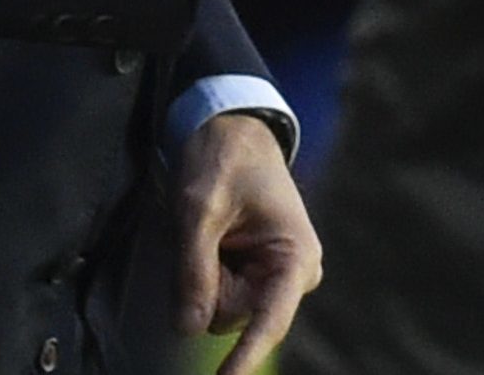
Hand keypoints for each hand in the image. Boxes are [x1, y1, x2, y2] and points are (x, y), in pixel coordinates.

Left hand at [176, 113, 321, 374]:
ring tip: (212, 229)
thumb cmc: (222, 160)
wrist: (233, 130)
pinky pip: (220, 295)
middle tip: (204, 231)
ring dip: (203, 275)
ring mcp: (277, 278)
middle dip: (206, 284)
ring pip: (221, 309)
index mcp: (295, 257)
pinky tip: (214, 239)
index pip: (268, 322)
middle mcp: (294, 274)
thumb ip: (194, 270)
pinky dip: (206, 272)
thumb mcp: (198, 209)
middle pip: (232, 315)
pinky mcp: (259, 277)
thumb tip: (188, 328)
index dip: (246, 358)